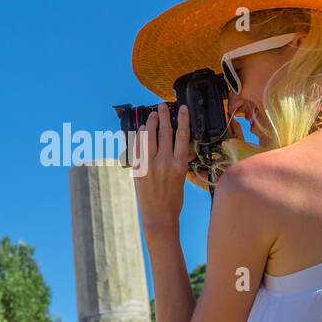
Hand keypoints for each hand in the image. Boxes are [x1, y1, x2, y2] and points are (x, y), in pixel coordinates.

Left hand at [131, 102, 189, 230]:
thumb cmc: (173, 199)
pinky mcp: (137, 169)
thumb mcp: (182, 179)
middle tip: (162, 105)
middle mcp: (164, 163)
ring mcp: (149, 165)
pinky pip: (137, 148)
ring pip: (149, 137)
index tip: (183, 108)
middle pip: (165, 132)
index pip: (182, 135)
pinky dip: (139, 137)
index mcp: (179, 165)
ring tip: (152, 115)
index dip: (183, 119)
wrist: (159, 216)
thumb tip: (185, 150)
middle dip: (163, 116)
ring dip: (151, 123)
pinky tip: (142, 130)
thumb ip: (181, 162)